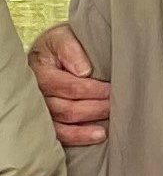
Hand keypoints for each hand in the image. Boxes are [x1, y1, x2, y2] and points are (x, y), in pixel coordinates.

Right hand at [27, 24, 109, 145]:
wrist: (50, 55)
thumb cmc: (60, 46)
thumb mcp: (62, 37)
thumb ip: (71, 49)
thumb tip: (84, 71)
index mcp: (40, 71)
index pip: (68, 86)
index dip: (91, 90)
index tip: (110, 89)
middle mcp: (37, 94)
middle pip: (65, 109)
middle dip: (93, 109)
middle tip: (113, 107)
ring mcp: (41, 110)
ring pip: (62, 126)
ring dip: (85, 129)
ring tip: (105, 130)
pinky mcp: (48, 122)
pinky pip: (60, 135)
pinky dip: (78, 138)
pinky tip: (96, 137)